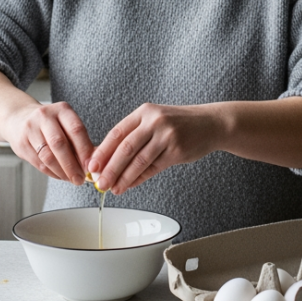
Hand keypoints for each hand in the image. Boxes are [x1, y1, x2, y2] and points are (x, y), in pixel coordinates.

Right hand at [1, 101, 95, 183]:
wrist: (19, 118)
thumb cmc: (50, 125)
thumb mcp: (66, 124)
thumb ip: (80, 141)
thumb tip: (95, 162)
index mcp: (62, 110)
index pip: (76, 130)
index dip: (85, 150)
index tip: (91, 166)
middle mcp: (45, 116)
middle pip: (60, 144)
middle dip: (72, 165)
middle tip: (80, 179)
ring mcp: (30, 129)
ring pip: (48, 156)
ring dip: (62, 172)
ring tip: (71, 179)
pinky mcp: (21, 143)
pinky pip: (39, 163)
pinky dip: (52, 173)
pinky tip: (60, 176)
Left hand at [87, 103, 228, 193]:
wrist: (210, 124)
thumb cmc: (178, 124)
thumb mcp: (155, 120)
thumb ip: (134, 135)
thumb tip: (108, 159)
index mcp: (144, 112)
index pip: (117, 133)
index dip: (102, 151)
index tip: (91, 166)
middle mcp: (155, 121)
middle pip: (125, 148)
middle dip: (110, 168)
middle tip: (99, 182)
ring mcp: (167, 136)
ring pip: (139, 161)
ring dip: (124, 177)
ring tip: (113, 188)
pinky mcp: (177, 151)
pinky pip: (153, 168)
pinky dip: (139, 179)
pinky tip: (130, 185)